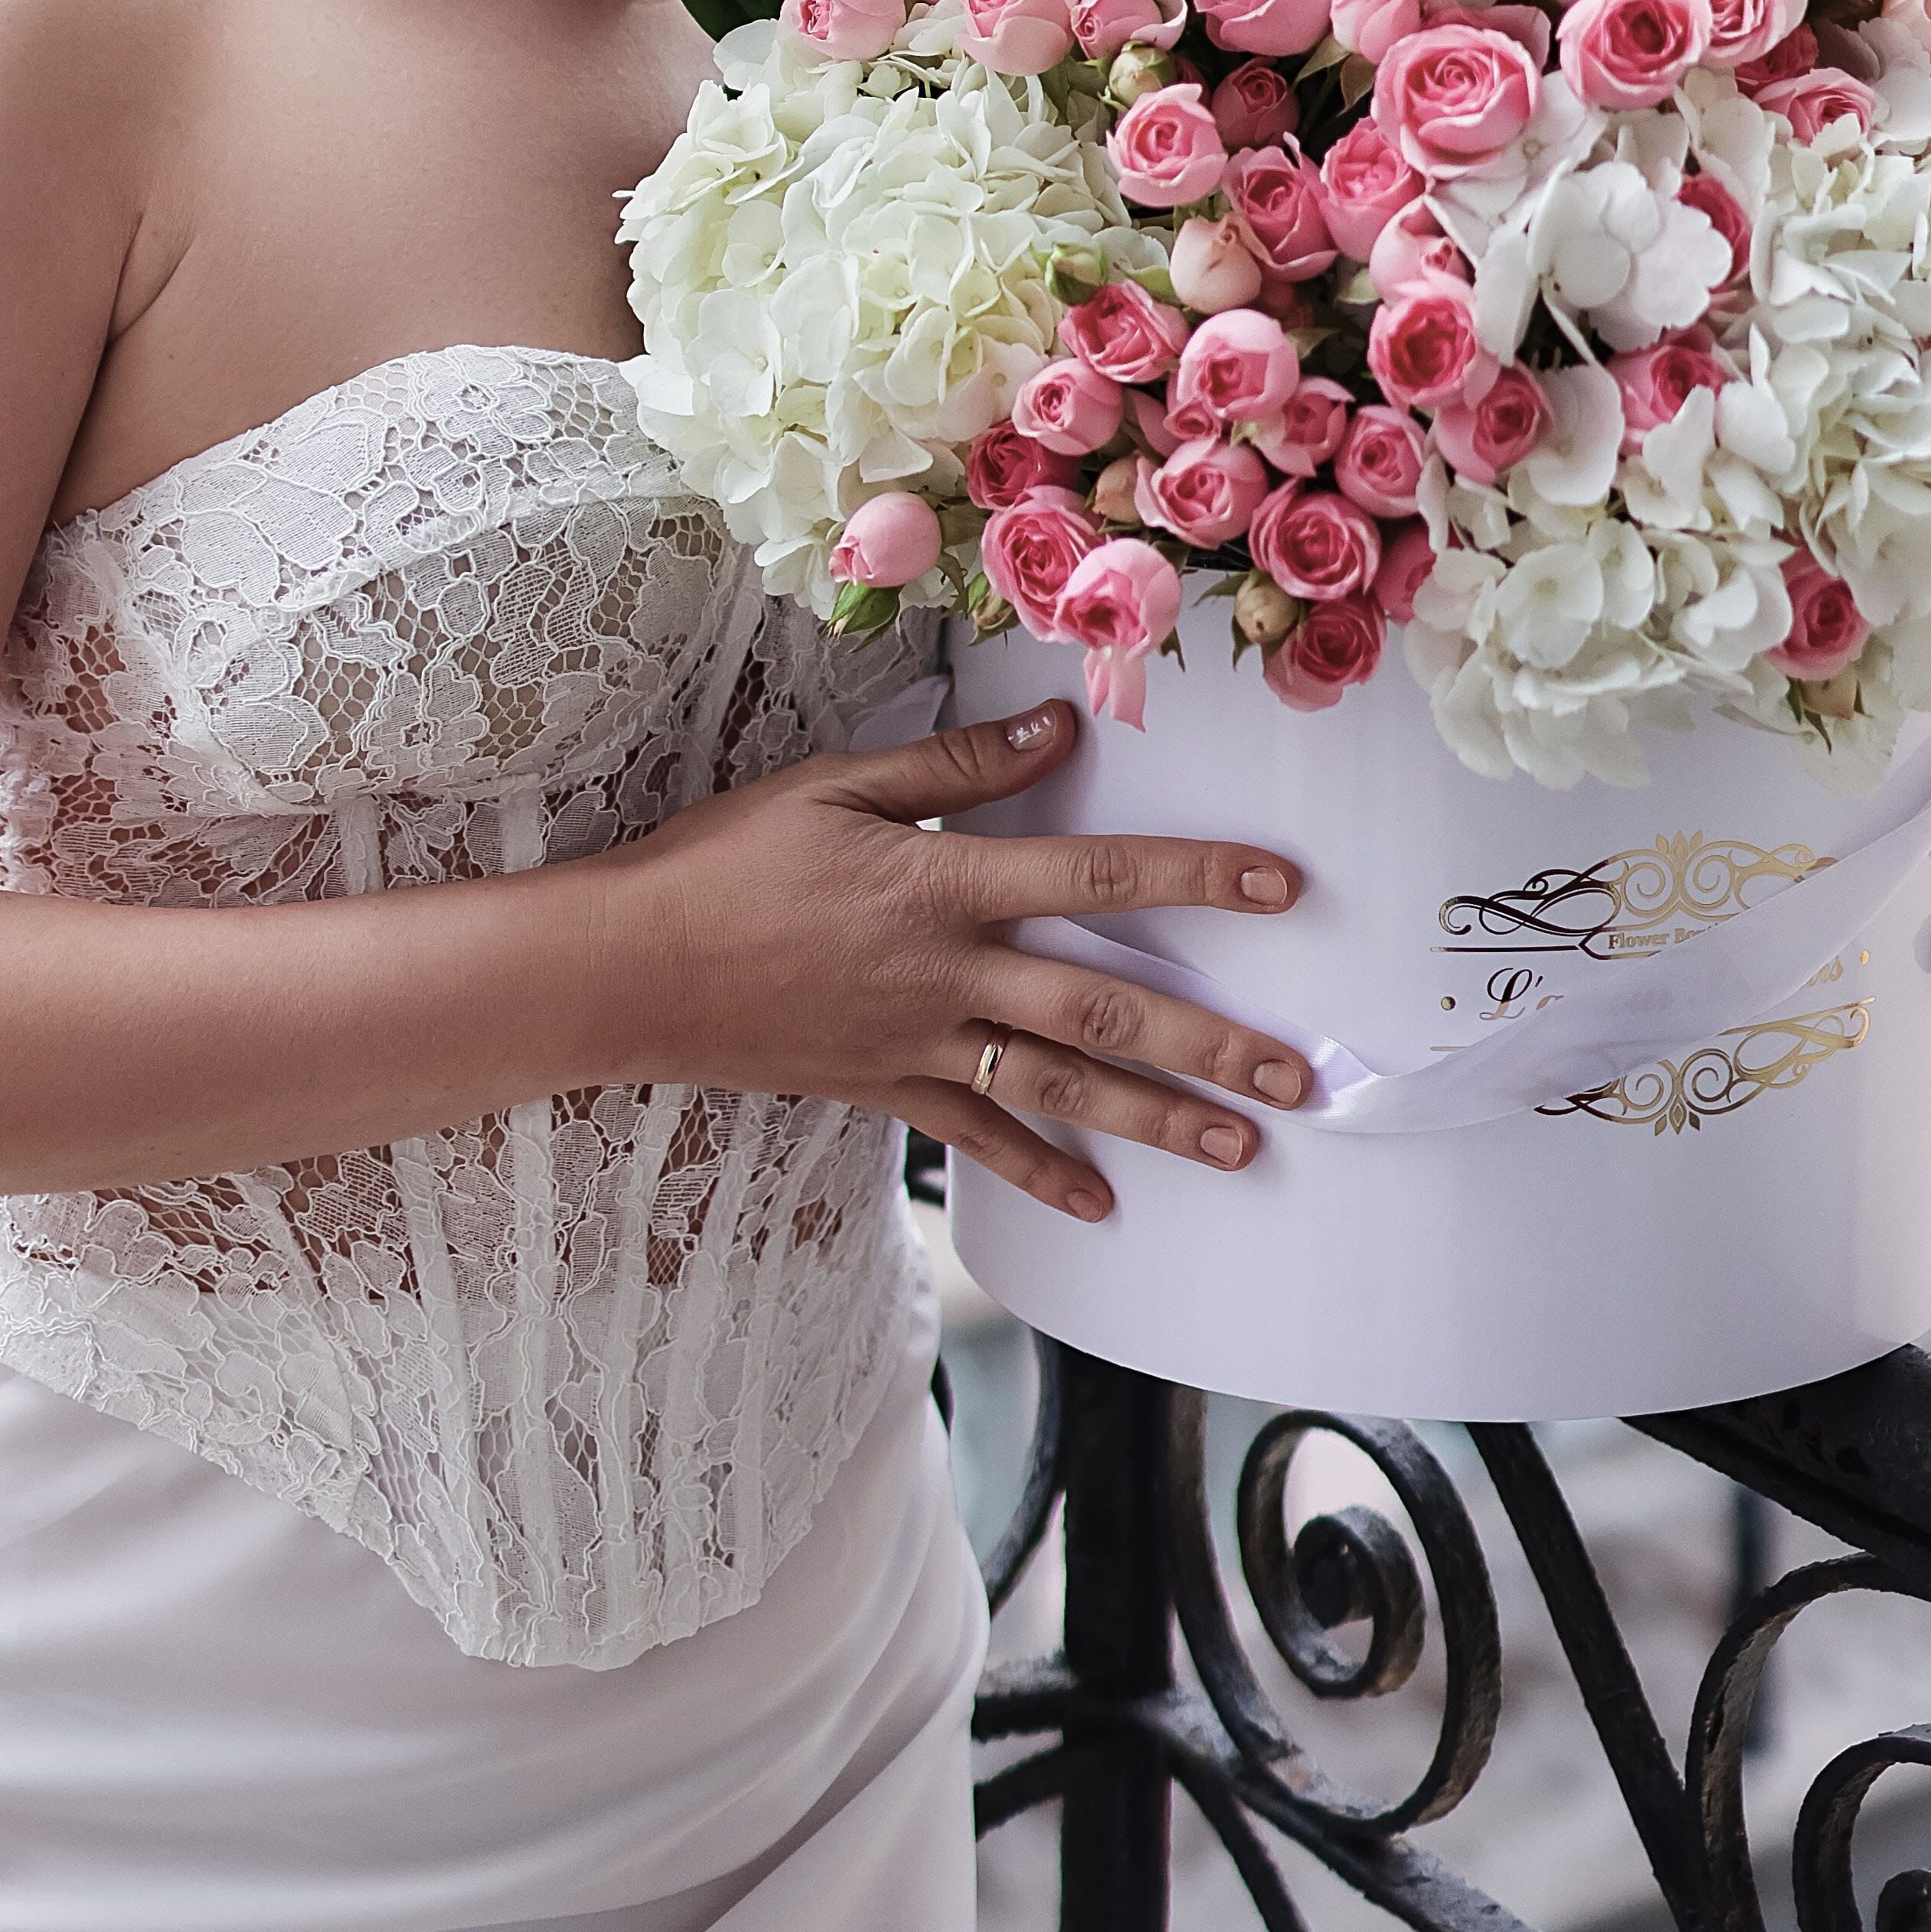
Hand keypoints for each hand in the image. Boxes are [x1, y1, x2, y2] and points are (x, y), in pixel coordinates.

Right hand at [623, 697, 1306, 1217]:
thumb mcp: (836, 785)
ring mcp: (920, 1043)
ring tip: (1244, 1148)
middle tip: (1300, 1074)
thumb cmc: (726, 859)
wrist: (630, 968)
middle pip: (1103, 1005)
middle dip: (1210, 1041)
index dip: (1196, 878)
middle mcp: (949, 972)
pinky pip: (979, 1137)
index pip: (1097, 874)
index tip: (1283, 889)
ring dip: (1158, 1119)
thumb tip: (1056, 728)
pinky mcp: (886, 1092)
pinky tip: (1101, 1203)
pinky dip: (1040, 1171)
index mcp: (943, 881)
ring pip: (1061, 1085)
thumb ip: (955, 763)